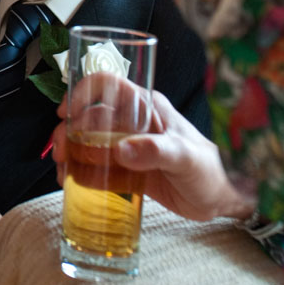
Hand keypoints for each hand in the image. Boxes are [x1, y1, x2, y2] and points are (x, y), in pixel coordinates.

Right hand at [51, 77, 250, 221]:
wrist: (222, 199)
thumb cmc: (211, 169)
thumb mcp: (185, 157)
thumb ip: (157, 151)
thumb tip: (122, 149)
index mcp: (148, 107)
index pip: (108, 85)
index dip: (82, 92)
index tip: (66, 112)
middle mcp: (134, 121)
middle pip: (91, 115)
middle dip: (69, 130)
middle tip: (61, 151)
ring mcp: (130, 145)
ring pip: (90, 139)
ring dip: (71, 150)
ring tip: (62, 170)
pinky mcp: (129, 168)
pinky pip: (98, 164)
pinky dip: (82, 170)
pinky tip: (74, 181)